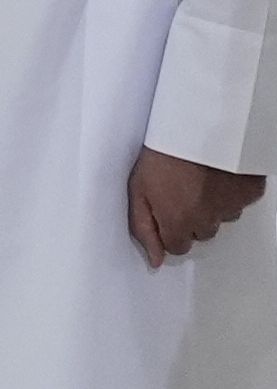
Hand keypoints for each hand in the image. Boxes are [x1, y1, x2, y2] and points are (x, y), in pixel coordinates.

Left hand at [129, 149, 266, 267]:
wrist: (197, 128)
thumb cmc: (164, 154)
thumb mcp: (137, 190)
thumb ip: (144, 229)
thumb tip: (155, 260)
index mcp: (178, 224)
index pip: (177, 247)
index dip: (169, 230)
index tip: (167, 213)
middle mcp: (208, 221)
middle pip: (200, 233)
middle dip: (191, 218)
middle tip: (183, 191)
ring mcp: (231, 207)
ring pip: (222, 217)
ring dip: (212, 205)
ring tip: (200, 179)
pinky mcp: (250, 192)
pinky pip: (241, 200)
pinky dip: (231, 191)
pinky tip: (219, 174)